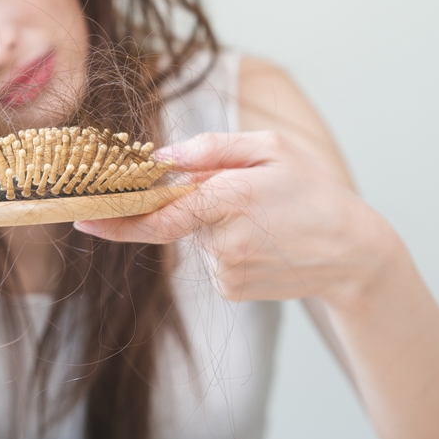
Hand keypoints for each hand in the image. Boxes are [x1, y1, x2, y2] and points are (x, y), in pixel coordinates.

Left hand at [74, 131, 401, 306]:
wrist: (355, 255)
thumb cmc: (313, 192)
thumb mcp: (271, 149)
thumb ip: (212, 148)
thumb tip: (161, 158)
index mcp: (232, 198)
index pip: (160, 215)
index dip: (118, 218)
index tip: (82, 217)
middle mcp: (224, 240)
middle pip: (178, 217)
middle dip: (192, 202)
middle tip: (243, 194)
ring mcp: (225, 271)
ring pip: (195, 237)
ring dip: (213, 222)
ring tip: (263, 218)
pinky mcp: (230, 290)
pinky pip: (209, 258)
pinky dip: (225, 244)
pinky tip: (262, 240)